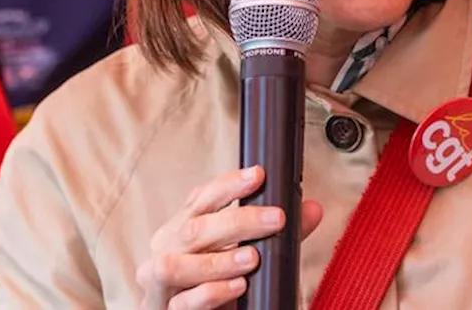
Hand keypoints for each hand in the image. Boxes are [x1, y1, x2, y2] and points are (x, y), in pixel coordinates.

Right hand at [138, 166, 323, 309]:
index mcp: (183, 226)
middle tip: (276, 218)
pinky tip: (238, 287)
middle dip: (237, 221)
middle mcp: (167, 249)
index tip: (258, 175)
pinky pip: (184, 302)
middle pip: (194, 228)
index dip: (228, 185)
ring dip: (219, 260)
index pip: (201, 198)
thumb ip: (274, 234)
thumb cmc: (212, 280)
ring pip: (178, 264)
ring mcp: (161, 282)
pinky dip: (212, 292)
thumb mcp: (242, 253)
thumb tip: (311, 210)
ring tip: (252, 257)